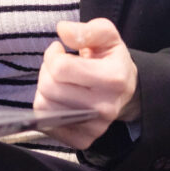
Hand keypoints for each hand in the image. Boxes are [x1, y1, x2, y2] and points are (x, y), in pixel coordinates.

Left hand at [36, 18, 138, 149]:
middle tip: (58, 66)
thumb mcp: (106, 36)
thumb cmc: (111, 60)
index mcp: (113, 78)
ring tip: (59, 81)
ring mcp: (95, 128)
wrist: (125, 91)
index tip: (59, 50)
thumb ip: (87, 30)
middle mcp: (105, 107)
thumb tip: (63, 30)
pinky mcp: (84, 140)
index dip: (52, 54)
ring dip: (44, 90)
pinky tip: (60, 99)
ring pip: (43, 107)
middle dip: (46, 71)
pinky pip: (47, 125)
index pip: (61, 68)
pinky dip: (47, 109)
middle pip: (49, 88)